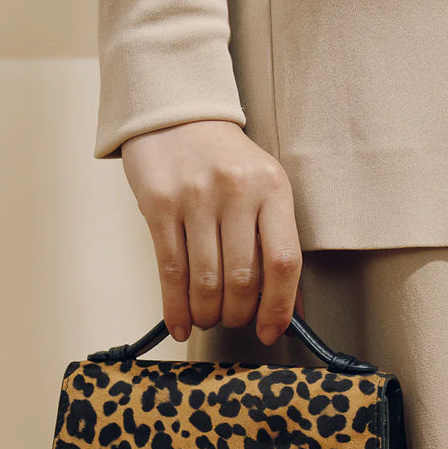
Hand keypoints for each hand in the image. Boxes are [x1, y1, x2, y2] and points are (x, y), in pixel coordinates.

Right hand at [120, 119, 304, 344]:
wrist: (176, 116)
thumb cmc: (224, 162)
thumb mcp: (262, 190)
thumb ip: (275, 243)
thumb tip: (287, 308)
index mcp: (273, 188)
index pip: (283, 261)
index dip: (278, 306)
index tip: (271, 331)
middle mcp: (237, 191)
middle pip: (242, 278)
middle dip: (236, 314)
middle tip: (231, 321)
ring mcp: (196, 197)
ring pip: (205, 280)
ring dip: (206, 313)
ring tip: (206, 319)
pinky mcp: (160, 205)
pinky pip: (170, 271)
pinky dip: (175, 308)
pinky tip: (179, 324)